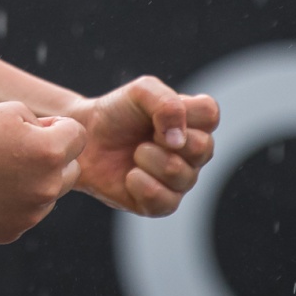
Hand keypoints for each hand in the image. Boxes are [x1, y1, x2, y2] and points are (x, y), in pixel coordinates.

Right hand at [0, 102, 85, 243]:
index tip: (32, 127)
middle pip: (71, 171)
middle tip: (16, 151)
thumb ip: (48, 128)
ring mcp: (29, 215)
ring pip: (49, 195)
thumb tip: (63, 152)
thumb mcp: (13, 112)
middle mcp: (46, 187)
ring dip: (33, 183)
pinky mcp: (11, 232)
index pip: (78, 138)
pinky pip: (26, 214)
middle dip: (53, 159)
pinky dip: (13, 204)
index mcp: (50, 152)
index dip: (58, 128)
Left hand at [66, 76, 217, 215]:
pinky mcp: (161, 204)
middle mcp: (193, 152)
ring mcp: (180, 180)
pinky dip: (143, 186)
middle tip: (144, 136)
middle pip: (203, 148)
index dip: (182, 113)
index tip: (156, 114)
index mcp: (194, 121)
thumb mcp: (140, 92)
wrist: (85, 138)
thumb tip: (179, 140)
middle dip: (165, 139)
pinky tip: (130, 176)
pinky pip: (166, 202)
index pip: (210, 114)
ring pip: (184, 176)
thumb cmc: (117, 113)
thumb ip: (166, 103)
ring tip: (135, 153)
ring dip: (150, 160)